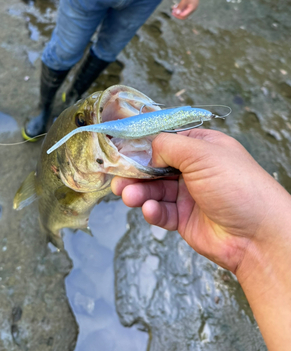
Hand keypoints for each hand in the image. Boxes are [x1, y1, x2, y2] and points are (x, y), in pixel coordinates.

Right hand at [111, 129, 284, 273]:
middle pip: (156, 166)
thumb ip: (169, 146)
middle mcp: (195, 170)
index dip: (145, 144)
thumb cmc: (237, 187)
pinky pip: (162, 212)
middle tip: (119, 177)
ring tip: (128, 195)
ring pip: (154, 190)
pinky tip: (150, 210)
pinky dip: (152, 211)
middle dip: (136, 172)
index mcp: (202, 148)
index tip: (124, 148)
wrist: (257, 236)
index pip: (167, 140)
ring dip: (139, 192)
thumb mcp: (202, 154)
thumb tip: (148, 150)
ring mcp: (189, 195)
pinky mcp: (184, 219)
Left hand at [172, 0, 201, 18]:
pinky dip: (181, 7)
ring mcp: (192, 6)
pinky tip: (176, 5)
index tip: (172, 12)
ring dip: (179, 10)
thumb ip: (180, 7)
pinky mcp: (191, 3)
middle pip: (184, 15)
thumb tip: (177, 13)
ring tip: (173, 7)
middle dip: (178, 13)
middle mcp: (192, 9)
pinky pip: (185, 7)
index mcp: (191, 9)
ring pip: (184, 11)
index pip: (183, 16)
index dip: (177, 15)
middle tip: (172, 11)